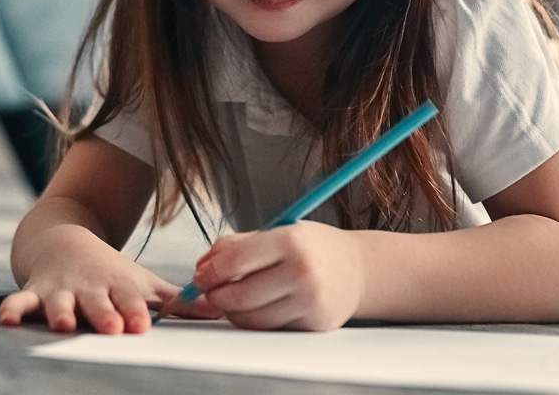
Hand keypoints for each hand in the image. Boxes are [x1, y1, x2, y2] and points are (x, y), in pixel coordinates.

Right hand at [0, 225, 194, 333]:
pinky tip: (7, 320)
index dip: (135, 310)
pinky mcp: (36, 291)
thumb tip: (219, 310)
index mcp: (119, 286)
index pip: (130, 300)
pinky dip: (13, 308)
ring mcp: (62, 289)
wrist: (64, 238)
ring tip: (63, 324)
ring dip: (61, 312)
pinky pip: (21, 300)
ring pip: (61, 302)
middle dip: (103, 314)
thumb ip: (177, 301)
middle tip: (110, 328)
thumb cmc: (111, 272)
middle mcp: (90, 288)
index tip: (141, 324)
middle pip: (98, 303)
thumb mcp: (143, 282)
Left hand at [189, 222, 367, 330]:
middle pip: (239, 296)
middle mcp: (302, 271)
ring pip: (252, 318)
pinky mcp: (315, 323)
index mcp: (290, 240)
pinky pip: (271, 328)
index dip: (209, 273)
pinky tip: (259, 307)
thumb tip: (202, 267)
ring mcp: (310, 300)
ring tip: (233, 300)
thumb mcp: (278, 231)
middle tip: (209, 293)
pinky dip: (257, 320)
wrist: (358, 268)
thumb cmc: (313, 247)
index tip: (200, 277)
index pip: (234, 261)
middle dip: (215, 297)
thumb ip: (236, 245)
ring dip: (233, 312)